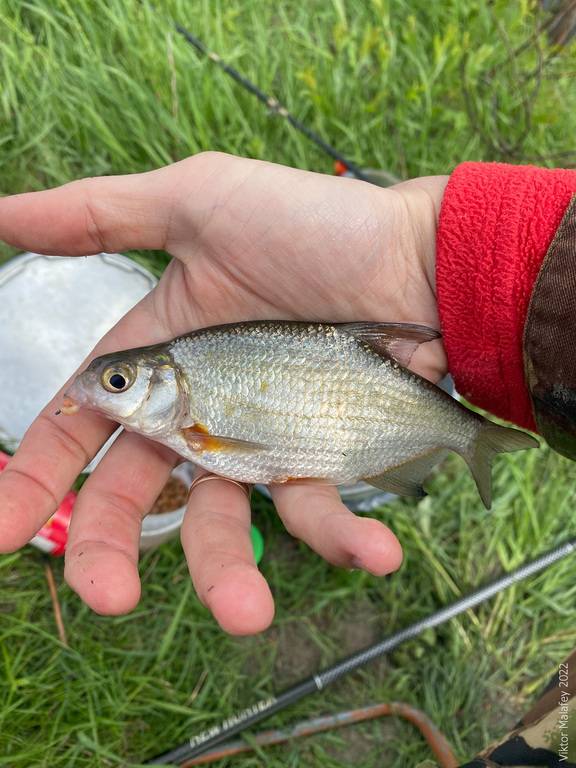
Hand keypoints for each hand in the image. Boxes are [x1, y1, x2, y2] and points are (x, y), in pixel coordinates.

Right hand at [0, 153, 447, 633]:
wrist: (422, 258)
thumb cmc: (314, 226)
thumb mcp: (199, 202)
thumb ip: (100, 215)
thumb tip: (3, 213)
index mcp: (163, 360)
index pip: (83, 424)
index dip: (37, 472)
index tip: (2, 528)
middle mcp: (203, 411)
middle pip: (139, 492)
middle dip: (111, 548)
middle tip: (107, 596)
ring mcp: (264, 442)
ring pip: (227, 521)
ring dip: (230, 574)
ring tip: (247, 615)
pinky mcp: (325, 461)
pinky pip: (323, 512)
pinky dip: (343, 538)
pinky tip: (376, 552)